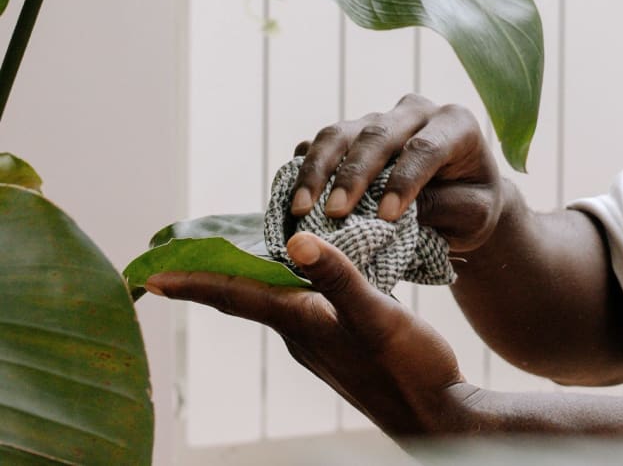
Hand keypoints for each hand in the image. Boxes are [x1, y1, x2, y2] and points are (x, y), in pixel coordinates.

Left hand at [146, 232, 477, 436]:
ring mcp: (321, 344)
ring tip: (239, 250)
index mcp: (302, 323)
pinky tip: (308, 272)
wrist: (437, 416)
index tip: (149, 275)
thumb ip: (338, 278)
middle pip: (246, 298)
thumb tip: (296, 241)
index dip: (193, 283)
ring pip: (275, 301)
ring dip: (252, 277)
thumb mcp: (376, 315)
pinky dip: (290, 284)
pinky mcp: (342, 346)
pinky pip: (302, 307)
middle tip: (183, 253)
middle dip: (213, 276)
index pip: (235, 297)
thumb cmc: (409, 368)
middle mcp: (302, 336)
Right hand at [291, 94, 502, 251]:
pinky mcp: (353, 132)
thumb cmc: (472, 206)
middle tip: (336, 212)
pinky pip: (323, 143)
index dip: (405, 180)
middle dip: (354, 175)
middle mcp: (417, 112)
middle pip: (378, 135)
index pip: (426, 147)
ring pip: (343, 133)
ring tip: (302, 209)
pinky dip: (304, 167)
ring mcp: (381, 117)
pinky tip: (291, 195)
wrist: (462, 199)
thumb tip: (390, 213)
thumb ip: (442, 208)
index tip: (388, 216)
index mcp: (457, 125)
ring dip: (318, 170)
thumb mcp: (473, 214)